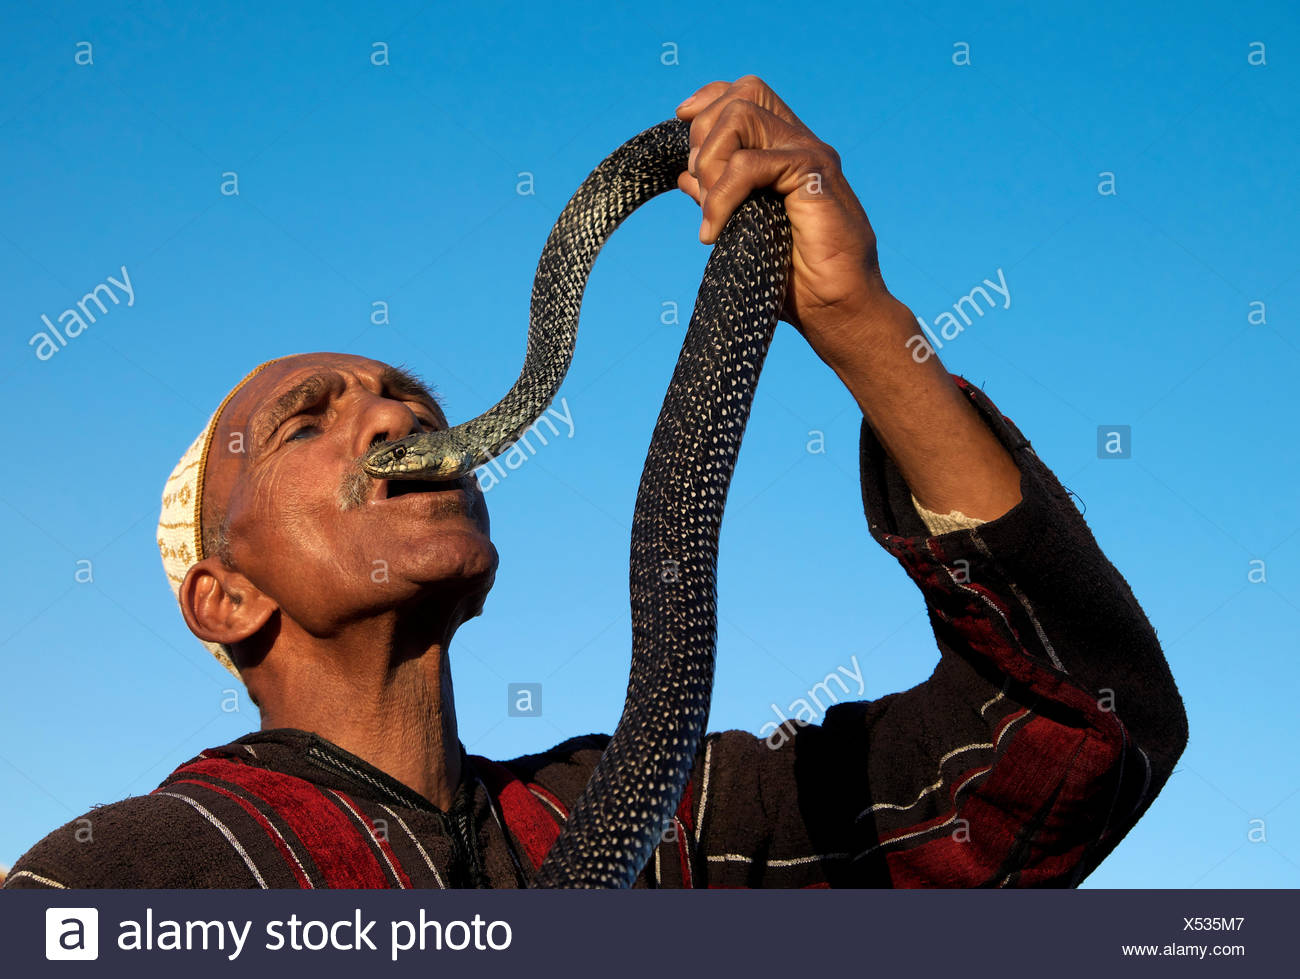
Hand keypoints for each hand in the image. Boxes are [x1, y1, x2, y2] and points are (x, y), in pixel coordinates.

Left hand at [675, 75, 909, 370]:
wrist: (838, 313)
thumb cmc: (798, 284)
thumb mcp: (744, 234)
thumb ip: (720, 199)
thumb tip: (685, 177)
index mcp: (787, 153)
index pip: (747, 94)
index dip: (709, 101)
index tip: (681, 126)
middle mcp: (801, 145)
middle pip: (740, 94)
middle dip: (703, 137)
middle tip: (702, 195)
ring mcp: (810, 156)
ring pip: (740, 115)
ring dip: (710, 162)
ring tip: (711, 214)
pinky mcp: (814, 175)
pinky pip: (748, 164)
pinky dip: (721, 195)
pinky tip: (716, 229)